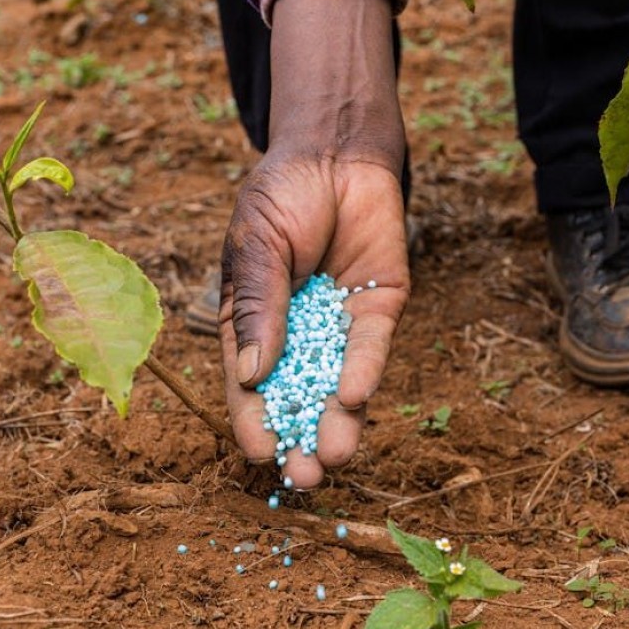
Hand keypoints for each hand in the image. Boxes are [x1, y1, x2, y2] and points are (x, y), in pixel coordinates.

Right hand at [219, 0, 405, 487]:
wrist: (335, 150)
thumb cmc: (281, 195)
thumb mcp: (254, 247)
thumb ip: (256, 306)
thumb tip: (249, 374)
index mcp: (255, 324)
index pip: (250, 384)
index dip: (252, 419)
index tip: (258, 452)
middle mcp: (299, 335)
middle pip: (298, 397)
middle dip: (300, 438)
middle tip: (303, 478)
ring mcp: (339, 326)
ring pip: (338, 385)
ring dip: (336, 422)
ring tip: (333, 459)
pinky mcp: (379, 309)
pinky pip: (371, 348)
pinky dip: (363, 372)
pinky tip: (354, 399)